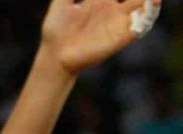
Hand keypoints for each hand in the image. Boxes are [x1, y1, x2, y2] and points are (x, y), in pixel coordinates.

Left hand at [39, 0, 161, 74]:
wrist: (56, 55)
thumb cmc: (56, 30)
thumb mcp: (61, 4)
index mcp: (100, 0)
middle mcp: (112, 10)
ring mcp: (118, 22)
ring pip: (144, 7)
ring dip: (150, 1)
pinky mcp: (122, 36)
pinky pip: (142, 24)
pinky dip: (148, 14)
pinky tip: (149, 4)